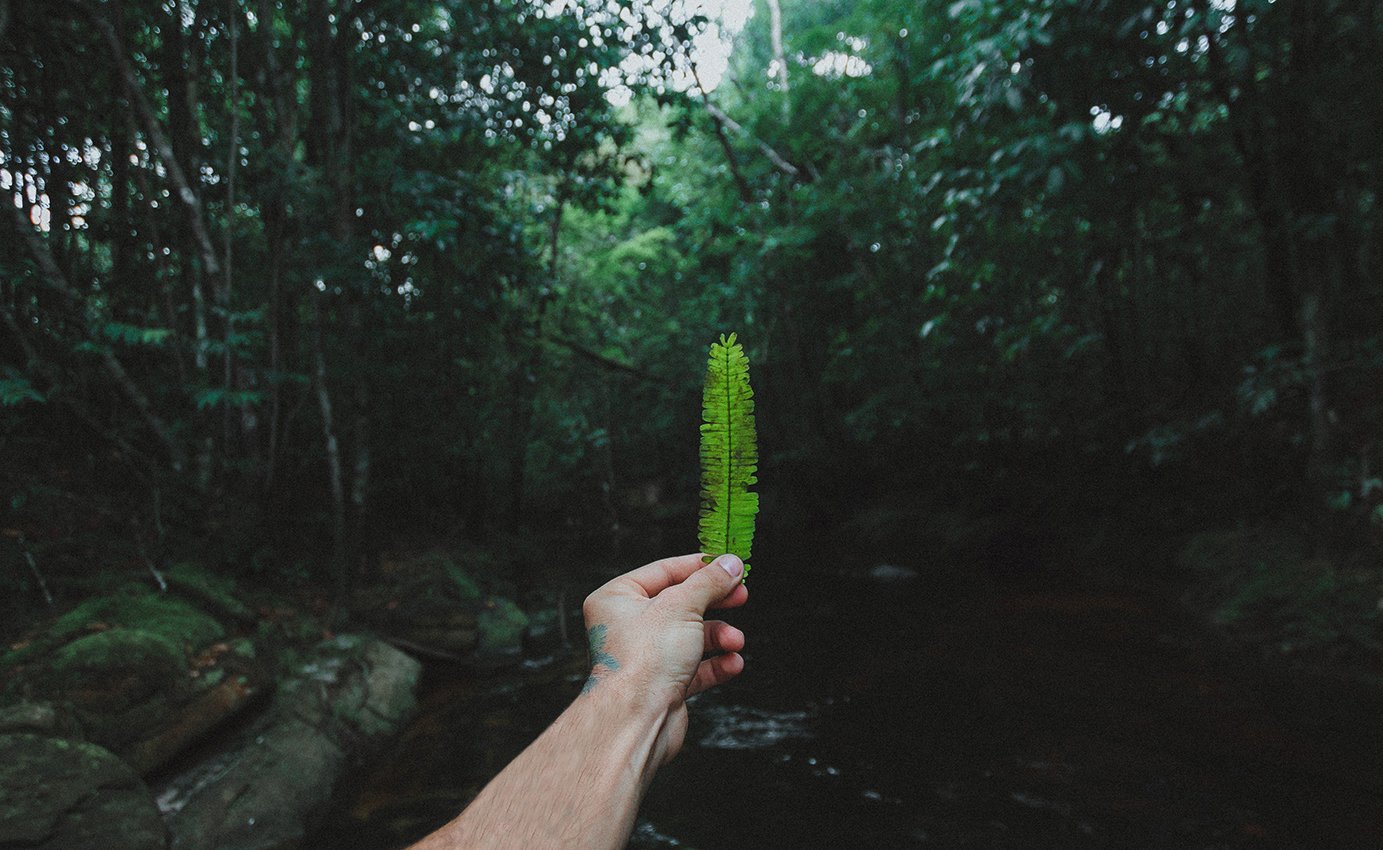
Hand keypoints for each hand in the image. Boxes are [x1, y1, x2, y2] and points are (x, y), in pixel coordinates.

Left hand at [580, 552, 748, 762]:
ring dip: (719, 637)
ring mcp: (644, 656)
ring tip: (735, 641)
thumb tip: (730, 564)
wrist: (636, 720)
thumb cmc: (642, 662)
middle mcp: (626, 626)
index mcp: (617, 599)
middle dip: (715, 602)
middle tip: (741, 596)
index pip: (664, 571)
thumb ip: (710, 581)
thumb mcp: (682, 606)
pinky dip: (715, 664)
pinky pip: (694, 667)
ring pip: (690, 637)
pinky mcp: (661, 684)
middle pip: (680, 603)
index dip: (699, 566)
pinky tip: (732, 663)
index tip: (728, 565)